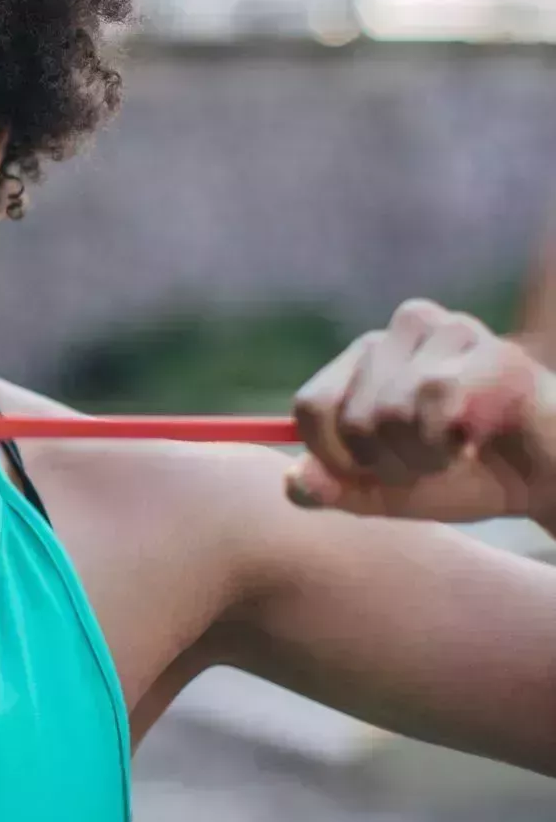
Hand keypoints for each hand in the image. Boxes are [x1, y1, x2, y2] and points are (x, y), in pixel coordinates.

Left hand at [286, 298, 555, 527]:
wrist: (549, 481)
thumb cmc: (465, 475)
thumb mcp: (386, 492)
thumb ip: (333, 489)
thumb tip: (291, 482)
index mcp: (367, 353)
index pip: (310, 406)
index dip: (333, 457)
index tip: (371, 472)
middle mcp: (403, 329)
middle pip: (353, 419)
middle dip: (389, 464)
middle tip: (430, 462)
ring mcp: (451, 331)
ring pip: (392, 412)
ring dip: (424, 457)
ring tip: (456, 451)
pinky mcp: (494, 351)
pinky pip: (439, 403)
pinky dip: (453, 442)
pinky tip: (479, 440)